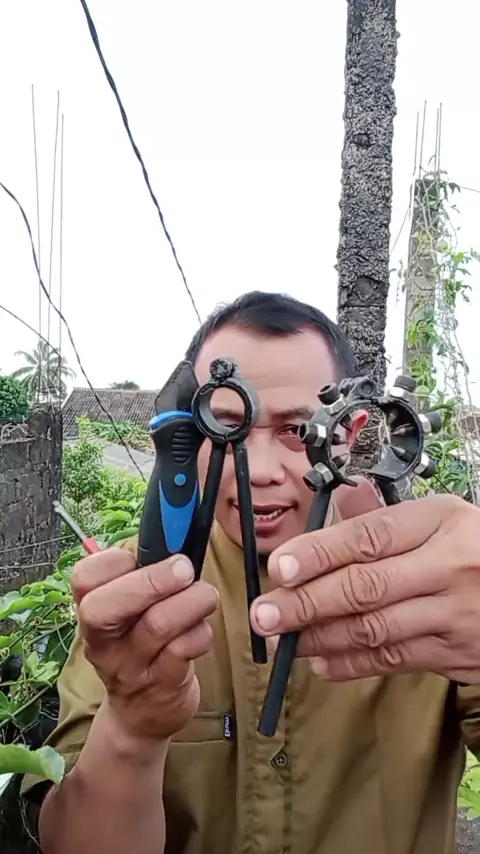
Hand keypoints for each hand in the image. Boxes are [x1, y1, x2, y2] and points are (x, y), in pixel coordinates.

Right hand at [71, 550, 217, 741]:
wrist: (140, 714)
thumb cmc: (140, 643)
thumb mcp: (132, 608)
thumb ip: (147, 571)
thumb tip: (179, 520)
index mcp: (92, 610)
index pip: (84, 578)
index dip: (114, 560)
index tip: (140, 555)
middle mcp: (103, 639)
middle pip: (107, 605)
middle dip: (152, 580)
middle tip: (184, 568)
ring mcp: (130, 666)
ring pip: (157, 624)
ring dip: (191, 600)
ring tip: (206, 595)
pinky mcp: (162, 685)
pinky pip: (184, 651)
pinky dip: (201, 632)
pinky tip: (202, 629)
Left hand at [250, 493, 479, 683]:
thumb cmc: (478, 548)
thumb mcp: (446, 516)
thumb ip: (389, 516)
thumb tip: (341, 500)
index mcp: (440, 523)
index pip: (369, 537)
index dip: (319, 553)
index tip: (280, 566)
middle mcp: (447, 568)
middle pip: (365, 587)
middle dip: (307, 603)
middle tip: (265, 615)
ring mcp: (454, 616)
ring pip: (374, 630)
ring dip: (321, 637)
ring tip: (282, 639)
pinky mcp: (457, 655)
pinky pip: (395, 660)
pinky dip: (353, 663)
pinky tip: (321, 661)